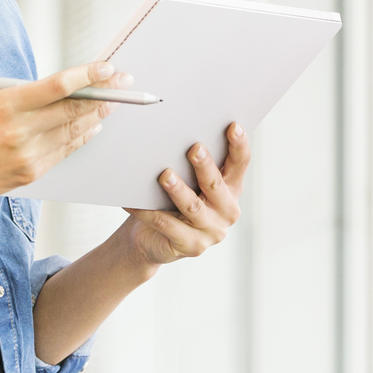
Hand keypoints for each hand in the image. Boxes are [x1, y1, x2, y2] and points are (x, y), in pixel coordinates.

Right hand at [0, 63, 128, 208]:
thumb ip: (24, 97)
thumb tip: (64, 89)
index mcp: (5, 105)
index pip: (57, 87)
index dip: (87, 76)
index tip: (107, 67)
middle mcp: (19, 132)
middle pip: (73, 110)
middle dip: (103, 94)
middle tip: (123, 83)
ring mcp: (27, 156)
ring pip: (74, 131)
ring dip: (97, 115)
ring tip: (113, 102)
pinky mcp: (31, 174)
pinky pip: (65, 151)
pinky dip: (82, 136)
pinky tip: (93, 126)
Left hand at [119, 123, 249, 266]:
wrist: (152, 238)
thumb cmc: (171, 199)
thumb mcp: (188, 180)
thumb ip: (191, 162)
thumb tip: (175, 131)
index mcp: (231, 188)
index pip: (240, 164)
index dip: (239, 145)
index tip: (233, 126)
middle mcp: (226, 210)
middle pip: (216, 185)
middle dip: (205, 166)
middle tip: (194, 148)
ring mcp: (211, 231)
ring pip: (193, 207)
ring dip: (178, 190)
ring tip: (165, 175)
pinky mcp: (191, 246)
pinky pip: (165, 225)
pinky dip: (147, 212)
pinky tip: (132, 201)